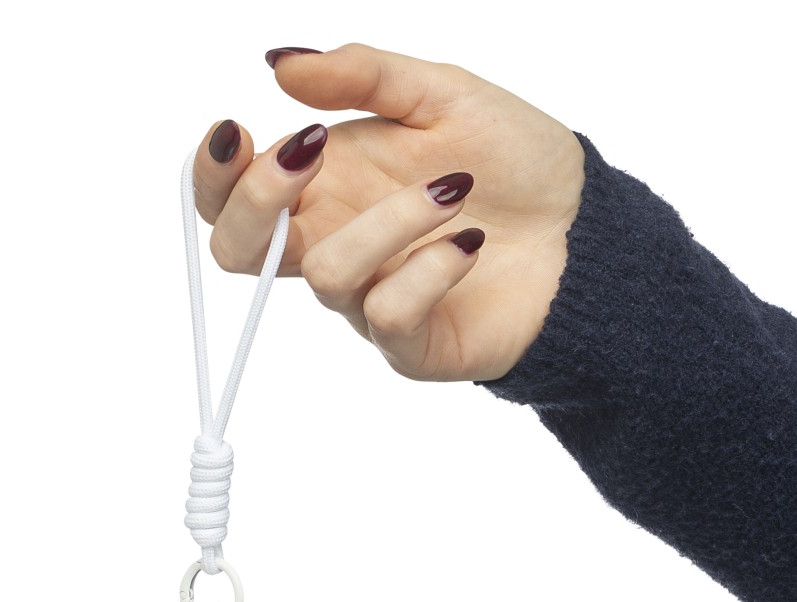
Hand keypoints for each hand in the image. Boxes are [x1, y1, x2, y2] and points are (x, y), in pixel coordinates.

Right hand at [193, 44, 584, 381]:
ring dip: (389, 221)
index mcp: (328, 187)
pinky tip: (471, 240)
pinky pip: (386, 314)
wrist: (583, 228)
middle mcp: (337, 244)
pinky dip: (428, 269)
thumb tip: (280, 64)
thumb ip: (363, 76)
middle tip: (313, 155)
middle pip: (241, 254)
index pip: (234, 198)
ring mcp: (370, 298)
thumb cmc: (513, 162)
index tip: (238, 129)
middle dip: (257, 203)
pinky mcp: (411, 343)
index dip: (214, 175)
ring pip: (326, 273)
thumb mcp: (441, 94)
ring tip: (457, 189)